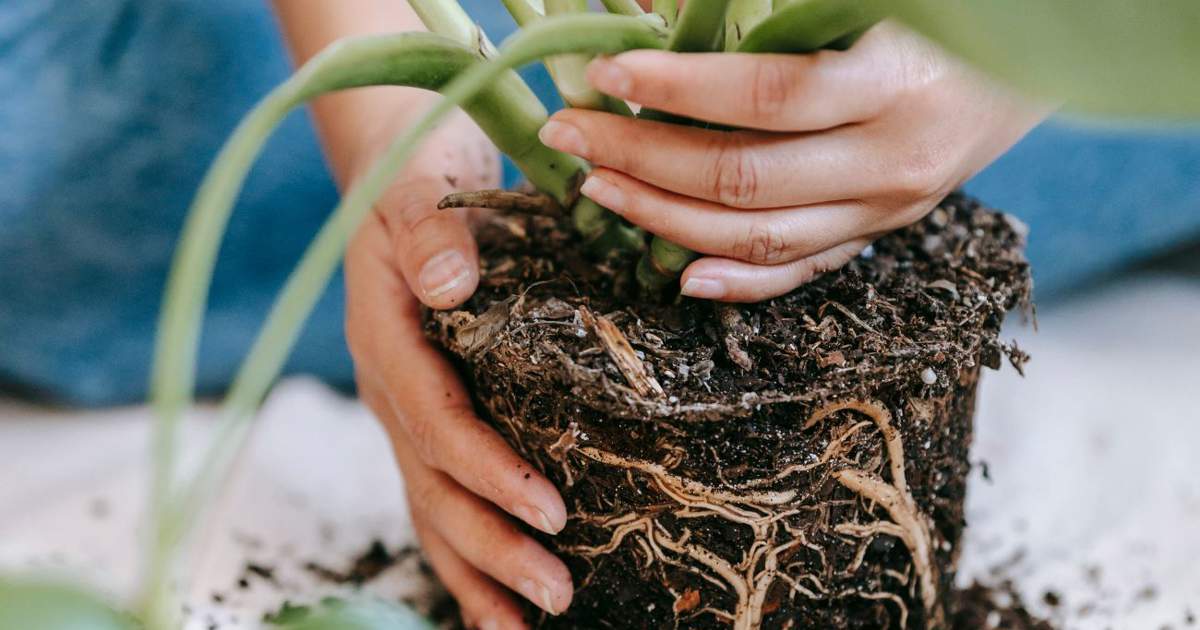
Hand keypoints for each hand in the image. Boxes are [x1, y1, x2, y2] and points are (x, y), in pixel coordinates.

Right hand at [344, 110, 572, 628]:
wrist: (398, 172)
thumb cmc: (417, 175)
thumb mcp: (419, 187)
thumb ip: (430, 232)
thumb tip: (449, 283)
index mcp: (389, 339)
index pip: (436, 421)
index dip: (487, 470)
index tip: (550, 507)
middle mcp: (392, 387)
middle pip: (434, 485)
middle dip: (491, 547)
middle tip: (555, 594)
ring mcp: (406, 408)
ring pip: (433, 503)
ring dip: (478, 567)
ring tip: (526, 623)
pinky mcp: (430, 412)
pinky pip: (442, 489)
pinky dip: (470, 546)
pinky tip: (501, 597)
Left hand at [537, 22, 1047, 301]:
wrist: (1030, 61)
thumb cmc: (942, 12)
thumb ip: (775, 9)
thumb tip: (659, 5)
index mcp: (895, 83)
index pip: (764, 95)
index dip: (676, 87)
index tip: (604, 72)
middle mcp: (893, 160)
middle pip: (743, 176)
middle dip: (640, 156)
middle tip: (570, 133)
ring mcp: (888, 209)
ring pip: (758, 236)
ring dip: (663, 217)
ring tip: (597, 190)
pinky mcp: (881, 234)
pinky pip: (802, 272)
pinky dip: (738, 282)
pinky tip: (678, 274)